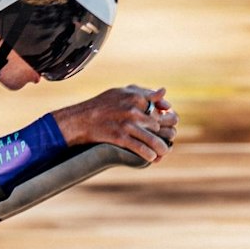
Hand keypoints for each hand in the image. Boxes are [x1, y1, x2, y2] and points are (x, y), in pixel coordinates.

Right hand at [50, 86, 176, 162]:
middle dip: (164, 135)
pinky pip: (141, 148)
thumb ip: (144, 91)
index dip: (168, 120)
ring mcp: (127, 124)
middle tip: (167, 141)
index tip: (169, 125)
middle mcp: (134, 109)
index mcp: (136, 97)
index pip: (162, 110)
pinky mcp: (120, 137)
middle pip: (159, 126)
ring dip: (161, 148)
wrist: (80, 119)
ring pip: (153, 139)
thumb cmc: (101, 104)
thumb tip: (164, 91)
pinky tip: (151, 157)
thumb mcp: (122, 92)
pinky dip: (149, 155)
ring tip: (162, 152)